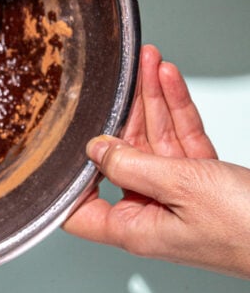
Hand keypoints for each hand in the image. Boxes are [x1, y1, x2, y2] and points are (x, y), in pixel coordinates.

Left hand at [63, 45, 249, 278]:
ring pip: (154, 141)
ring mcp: (177, 197)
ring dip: (152, 101)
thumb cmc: (245, 228)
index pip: (79, 208)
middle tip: (119, 80)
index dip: (65, 178)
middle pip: (121, 157)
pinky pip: (182, 141)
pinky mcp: (203, 183)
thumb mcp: (179, 188)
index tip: (61, 141)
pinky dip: (177, 110)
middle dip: (123, 113)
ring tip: (148, 64)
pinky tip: (169, 82)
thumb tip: (95, 149)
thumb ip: (132, 166)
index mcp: (134, 228)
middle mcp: (150, 213)